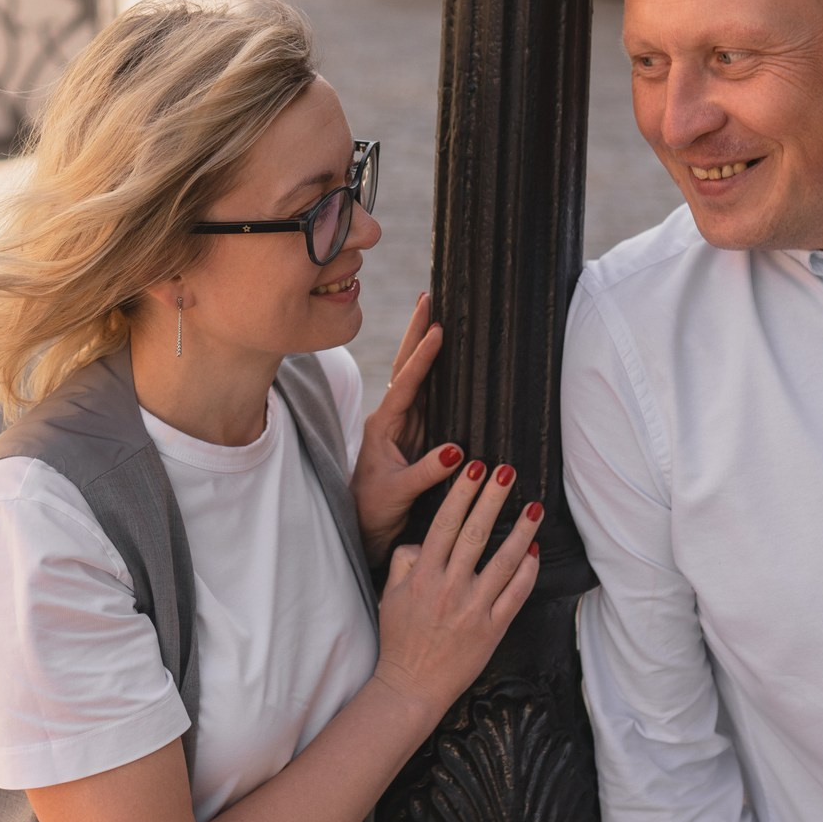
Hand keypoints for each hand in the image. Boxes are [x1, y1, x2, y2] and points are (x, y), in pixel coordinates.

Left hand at [354, 292, 459, 563]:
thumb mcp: (398, 493)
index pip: (404, 385)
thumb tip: (457, 452)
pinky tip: (450, 353)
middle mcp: (392, 417)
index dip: (421, 358)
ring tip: (438, 311)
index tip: (436, 331)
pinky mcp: (417, 432)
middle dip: (416, 332)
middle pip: (406, 366)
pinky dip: (438, 370)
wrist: (365, 525)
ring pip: (417, 375)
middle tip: (428, 296)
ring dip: (425, 344)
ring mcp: (404, 422)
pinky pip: (429, 394)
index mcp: (384, 426)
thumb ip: (425, 473)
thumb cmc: (375, 509)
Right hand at [373, 459, 541, 715]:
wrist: (412, 685)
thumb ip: (403, 561)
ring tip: (534, 507)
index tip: (473, 468)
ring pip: (502, 561)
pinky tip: (536, 550)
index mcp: (422, 576)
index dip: (461, 494)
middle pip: (474, 534)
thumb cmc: (399, 639)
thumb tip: (422, 541)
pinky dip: (527, 572)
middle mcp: (448, 588)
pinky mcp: (491, 629)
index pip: (445, 525)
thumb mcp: (388, 595)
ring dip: (521, 532)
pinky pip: (515, 595)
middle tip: (507, 471)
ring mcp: (472, 609)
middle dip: (492, 499)